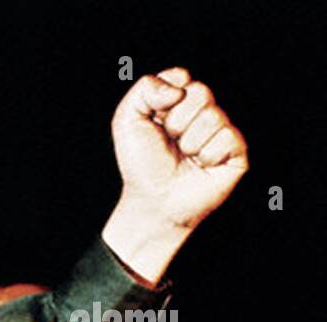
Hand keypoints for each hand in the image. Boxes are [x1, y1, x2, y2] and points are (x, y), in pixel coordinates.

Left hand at [102, 68, 247, 283]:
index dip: (166, 100)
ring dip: (190, 142)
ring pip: (213, 116)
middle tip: (170, 142)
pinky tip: (201, 166)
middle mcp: (203, 113)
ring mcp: (221, 131)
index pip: (182, 78)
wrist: (153, 201)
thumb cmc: (141, 164)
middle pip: (200, 93)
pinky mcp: (237, 151)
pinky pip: (227, 137)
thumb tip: (179, 88)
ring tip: (185, 157)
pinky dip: (207, 155)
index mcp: (179, 102)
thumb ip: (145, 89)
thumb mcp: (127, 121)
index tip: (155, 121)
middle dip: (176, 121)